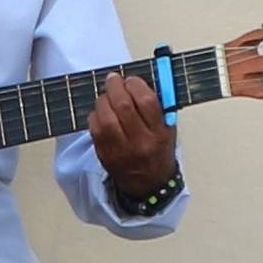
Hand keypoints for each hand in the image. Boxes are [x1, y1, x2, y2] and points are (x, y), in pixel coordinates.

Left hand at [88, 68, 180, 206]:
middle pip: (123, 106)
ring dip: (103, 100)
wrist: (149, 184)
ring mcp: (121, 150)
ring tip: (107, 96)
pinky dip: (95, 115)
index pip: (146, 101)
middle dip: (115, 87)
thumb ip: (157, 104)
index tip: (131, 80)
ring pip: (105, 116)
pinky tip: (101, 113)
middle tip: (113, 79)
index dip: (135, 85)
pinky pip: (94, 128)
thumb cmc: (158, 151)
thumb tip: (139, 80)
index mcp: (159, 133)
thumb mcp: (167, 128)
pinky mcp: (105, 155)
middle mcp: (140, 142)